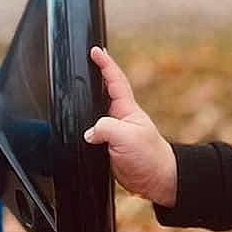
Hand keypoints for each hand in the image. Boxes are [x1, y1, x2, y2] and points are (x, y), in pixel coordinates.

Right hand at [83, 46, 178, 206]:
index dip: (105, 64)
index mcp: (127, 109)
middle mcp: (119, 117)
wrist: (156, 180)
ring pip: (94, 113)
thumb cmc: (150, 157)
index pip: (115, 80)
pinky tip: (75, 125)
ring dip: (86, 103)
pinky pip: (93, 132)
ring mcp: (114, 131)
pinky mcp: (108, 146)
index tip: (95, 50)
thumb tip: (89, 133)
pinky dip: (83, 128)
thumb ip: (105, 129)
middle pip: (102, 92)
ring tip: (74, 89)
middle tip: (81, 63)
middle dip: (93, 77)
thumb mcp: (127, 138)